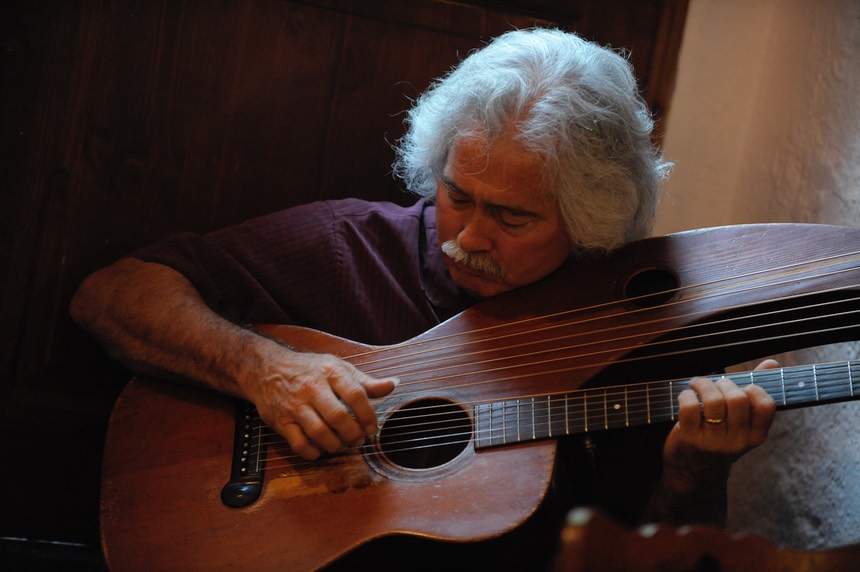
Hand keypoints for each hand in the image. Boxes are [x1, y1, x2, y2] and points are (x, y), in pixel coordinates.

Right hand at [249, 348, 397, 459]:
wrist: (267, 368)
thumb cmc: (310, 369)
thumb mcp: (338, 368)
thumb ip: (365, 381)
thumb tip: (393, 385)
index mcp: (330, 372)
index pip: (355, 395)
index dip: (368, 416)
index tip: (373, 429)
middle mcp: (312, 388)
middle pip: (338, 417)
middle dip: (353, 434)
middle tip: (358, 440)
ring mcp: (294, 405)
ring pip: (319, 433)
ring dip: (336, 445)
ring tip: (343, 445)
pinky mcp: (280, 421)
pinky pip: (299, 444)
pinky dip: (314, 452)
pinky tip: (322, 449)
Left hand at [662, 359, 777, 488]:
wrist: (692, 471)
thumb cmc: (718, 437)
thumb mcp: (740, 422)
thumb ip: (755, 392)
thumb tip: (772, 363)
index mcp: (756, 436)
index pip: (766, 405)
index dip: (754, 388)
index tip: (741, 387)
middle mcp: (737, 441)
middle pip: (737, 399)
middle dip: (724, 384)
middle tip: (714, 384)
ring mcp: (714, 442)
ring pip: (713, 400)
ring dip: (703, 384)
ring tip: (696, 384)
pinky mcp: (691, 440)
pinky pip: (690, 407)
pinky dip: (686, 394)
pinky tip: (686, 395)